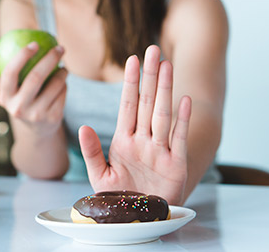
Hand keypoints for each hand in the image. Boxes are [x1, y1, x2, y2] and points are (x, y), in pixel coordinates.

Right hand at [0, 42, 67, 135]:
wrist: (38, 129)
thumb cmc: (20, 100)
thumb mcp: (7, 90)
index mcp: (5, 97)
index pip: (9, 73)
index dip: (22, 56)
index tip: (34, 44)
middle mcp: (19, 108)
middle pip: (35, 77)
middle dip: (50, 59)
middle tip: (59, 48)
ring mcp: (36, 114)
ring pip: (54, 85)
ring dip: (62, 72)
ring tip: (63, 67)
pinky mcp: (53, 118)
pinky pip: (63, 93)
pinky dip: (65, 85)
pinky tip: (64, 82)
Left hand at [78, 45, 191, 205]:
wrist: (141, 219)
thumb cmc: (122, 199)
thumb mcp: (100, 177)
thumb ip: (92, 152)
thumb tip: (83, 126)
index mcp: (124, 141)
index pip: (127, 105)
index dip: (130, 82)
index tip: (131, 60)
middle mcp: (144, 141)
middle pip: (147, 102)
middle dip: (150, 76)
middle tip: (153, 50)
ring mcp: (161, 151)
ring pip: (162, 114)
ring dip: (165, 89)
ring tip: (167, 65)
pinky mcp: (176, 164)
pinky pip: (179, 138)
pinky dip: (182, 120)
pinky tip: (185, 100)